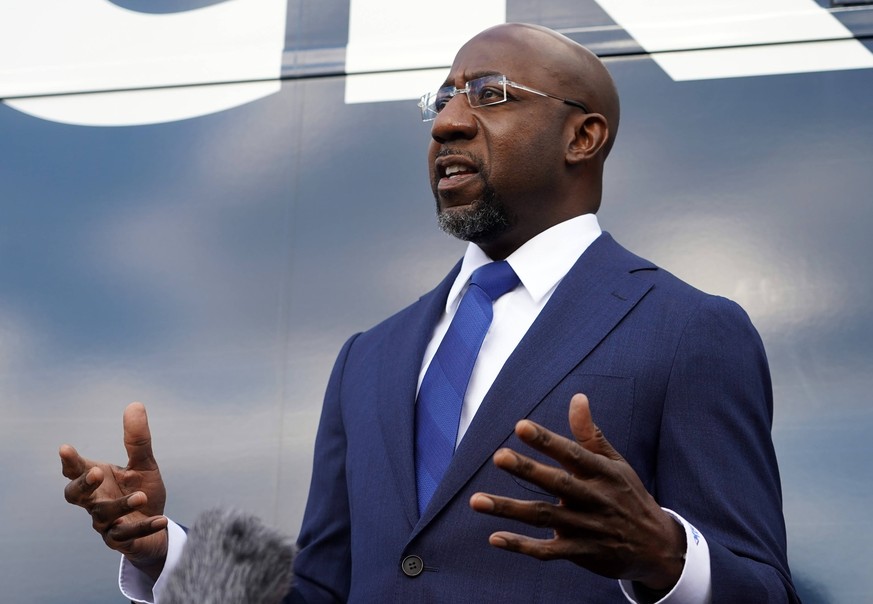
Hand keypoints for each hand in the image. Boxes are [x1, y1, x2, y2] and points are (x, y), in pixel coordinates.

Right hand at [60, 402, 168, 579]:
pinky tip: (162, 519)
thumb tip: (135, 404)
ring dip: (121, 505)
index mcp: (97, 480)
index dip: (69, 461)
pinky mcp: (120, 540)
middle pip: (74, 495)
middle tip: (97, 471)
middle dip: (82, 484)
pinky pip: (128, 535)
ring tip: (141, 496)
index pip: (76, 469)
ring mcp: (105, 523)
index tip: (65, 448)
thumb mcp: (144, 464)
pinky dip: (145, 527)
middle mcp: (94, 502)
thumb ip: (138, 440)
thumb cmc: (142, 491)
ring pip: (103, 515)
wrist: (156, 527)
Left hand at [469, 393, 684, 591]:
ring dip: (509, 510)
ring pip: (543, 517)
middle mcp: (594, 499)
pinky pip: (547, 551)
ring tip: (476, 501)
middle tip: (498, 456)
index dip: (547, 440)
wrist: (657, 547)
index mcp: (603, 473)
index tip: (520, 426)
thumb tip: (577, 397)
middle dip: (527, 470)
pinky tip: (495, 538)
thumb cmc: (628, 496)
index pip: (572, 454)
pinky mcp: (580, 553)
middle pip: (557, 484)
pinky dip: (521, 546)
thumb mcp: (615, 464)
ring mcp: (586, 528)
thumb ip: (590, 434)